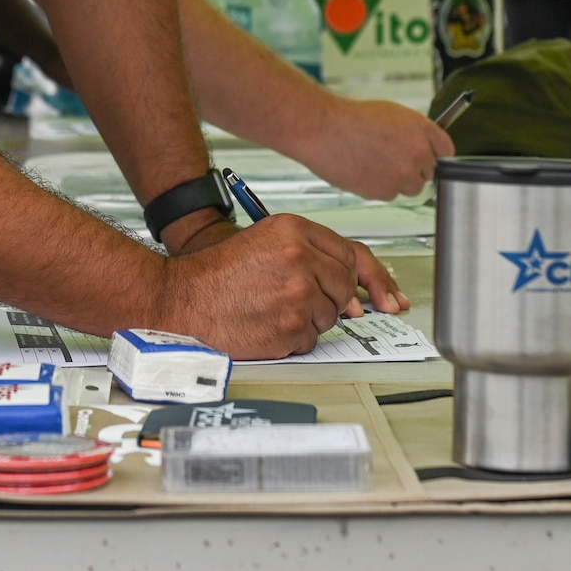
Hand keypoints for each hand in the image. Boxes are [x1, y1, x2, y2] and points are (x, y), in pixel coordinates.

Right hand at [152, 215, 408, 359]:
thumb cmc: (218, 274)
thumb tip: (358, 292)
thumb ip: (313, 255)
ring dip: (308, 319)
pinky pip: (311, 339)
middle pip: (345, 288)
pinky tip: (267, 323)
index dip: (377, 279)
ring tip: (271, 307)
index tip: (389, 296)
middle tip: (295, 298)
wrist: (182, 300)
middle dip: (329, 299)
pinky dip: (294, 338)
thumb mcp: (265, 242)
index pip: (354, 254)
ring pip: (330, 316)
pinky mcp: (289, 327)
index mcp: (293, 231)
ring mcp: (297, 295)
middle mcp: (300, 259)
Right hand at [281, 98, 450, 200]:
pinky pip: (389, 194)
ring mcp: (404, 174)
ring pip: (410, 188)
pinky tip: (363, 171)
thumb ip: (414, 132)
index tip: (426, 159)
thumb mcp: (392, 114)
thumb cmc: (351, 119)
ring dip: (397, 181)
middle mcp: (419, 153)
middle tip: (390, 159)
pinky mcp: (387, 191)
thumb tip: (422, 148)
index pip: (446, 151)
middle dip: (412, 168)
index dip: (433, 155)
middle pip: (429, 172)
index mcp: (423, 129)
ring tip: (374, 164)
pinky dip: (378, 187)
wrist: (324, 130)